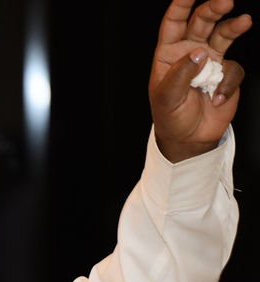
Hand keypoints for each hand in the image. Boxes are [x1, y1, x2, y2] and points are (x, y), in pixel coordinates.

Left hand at [151, 0, 250, 162]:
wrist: (189, 138)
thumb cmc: (170, 117)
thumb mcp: (167, 98)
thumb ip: (181, 74)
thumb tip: (199, 53)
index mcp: (169, 53)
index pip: (174, 22)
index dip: (181, 5)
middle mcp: (190, 51)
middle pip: (202, 21)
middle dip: (214, 8)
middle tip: (225, 1)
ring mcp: (211, 60)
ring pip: (223, 34)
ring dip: (233, 27)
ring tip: (244, 21)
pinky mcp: (226, 74)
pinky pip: (233, 69)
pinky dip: (228, 83)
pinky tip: (218, 97)